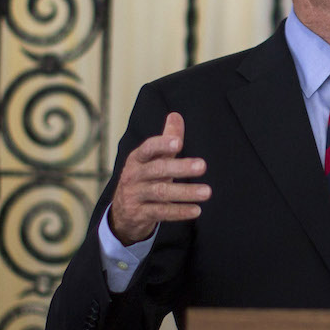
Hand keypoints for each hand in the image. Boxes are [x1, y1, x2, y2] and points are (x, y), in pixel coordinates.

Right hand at [108, 112, 209, 244]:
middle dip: (180, 167)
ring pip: (161, 192)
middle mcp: (133, 176)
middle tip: (203, 166)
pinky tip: (196, 210)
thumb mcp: (152, 159)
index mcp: (137, 159)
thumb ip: (166, 139)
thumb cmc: (144, 179)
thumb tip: (176, 115)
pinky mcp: (139, 214)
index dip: (162, 145)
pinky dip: (179, 212)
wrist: (123, 213)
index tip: (178, 143)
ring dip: (185, 192)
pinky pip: (161, 212)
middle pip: (157, 170)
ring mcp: (135, 195)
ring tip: (207, 192)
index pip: (148, 149)